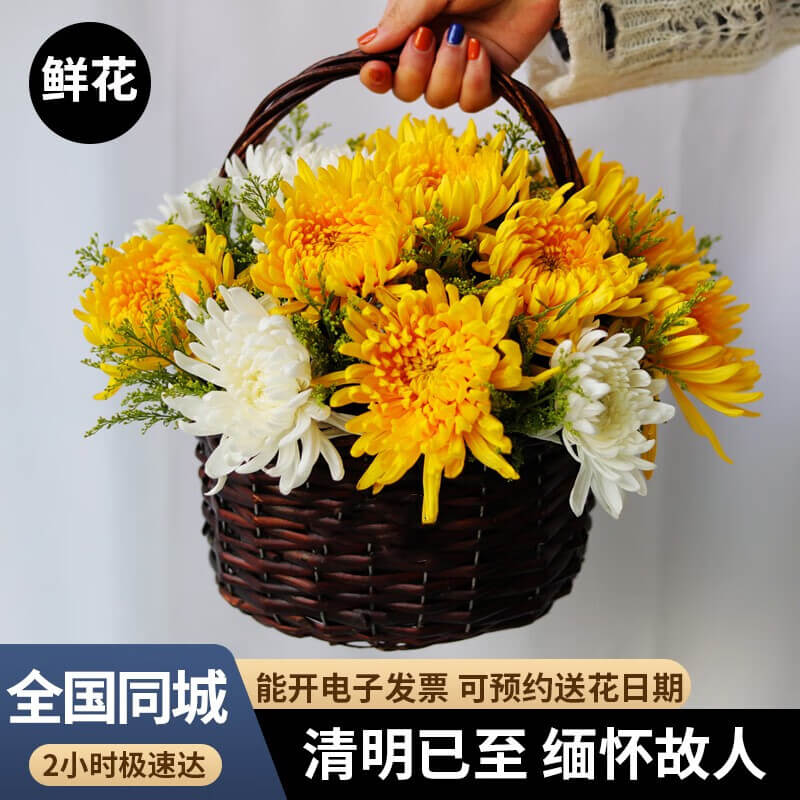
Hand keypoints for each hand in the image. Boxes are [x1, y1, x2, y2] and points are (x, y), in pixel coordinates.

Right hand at [357, 0, 558, 110]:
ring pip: (438, 99)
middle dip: (415, 71)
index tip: (376, 71)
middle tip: (429, 39)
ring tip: (466, 37)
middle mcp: (431, 54)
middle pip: (406, 91)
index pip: (382, 67)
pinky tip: (481, 53)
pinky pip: (471, 102)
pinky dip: (474, 82)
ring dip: (449, 72)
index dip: (375, 77)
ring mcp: (459, 69)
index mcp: (410, 29)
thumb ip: (401, 18)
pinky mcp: (488, 79)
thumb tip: (366, 45)